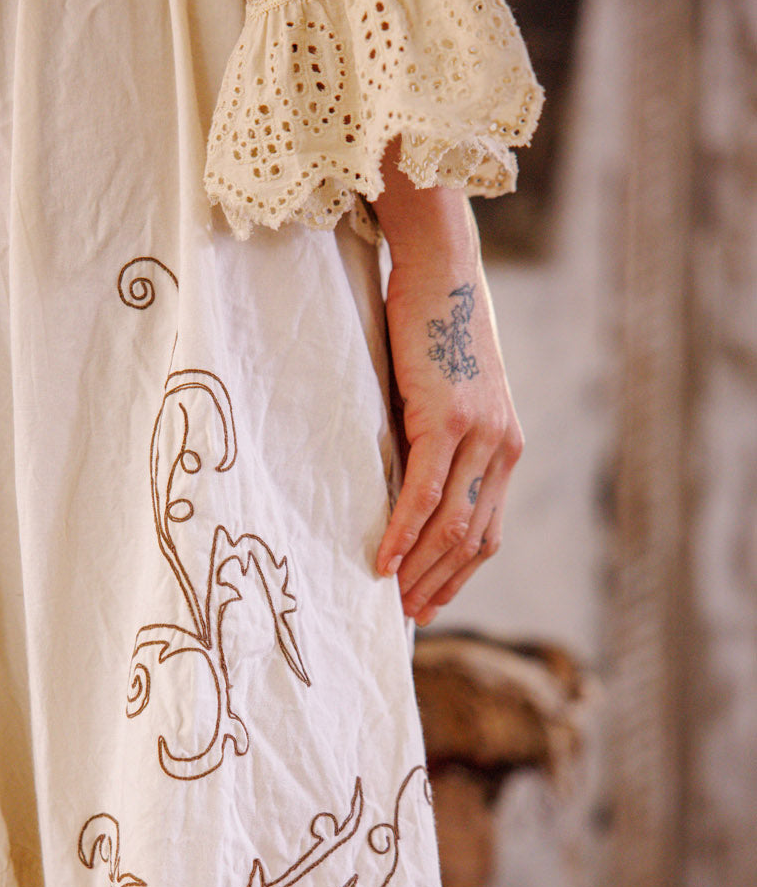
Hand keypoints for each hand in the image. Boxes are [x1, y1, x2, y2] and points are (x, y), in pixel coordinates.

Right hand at [372, 146, 522, 624]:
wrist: (440, 268)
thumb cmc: (431, 329)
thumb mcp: (441, 398)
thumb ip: (436, 445)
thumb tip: (403, 492)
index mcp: (505, 447)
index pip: (488, 530)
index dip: (458, 574)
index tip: (428, 602)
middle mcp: (502, 447)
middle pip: (474, 539)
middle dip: (438, 584)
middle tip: (405, 617)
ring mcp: (481, 434)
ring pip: (453, 525)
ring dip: (420, 570)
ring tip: (391, 602)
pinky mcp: (449, 419)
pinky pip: (425, 493)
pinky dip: (402, 533)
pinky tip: (382, 562)